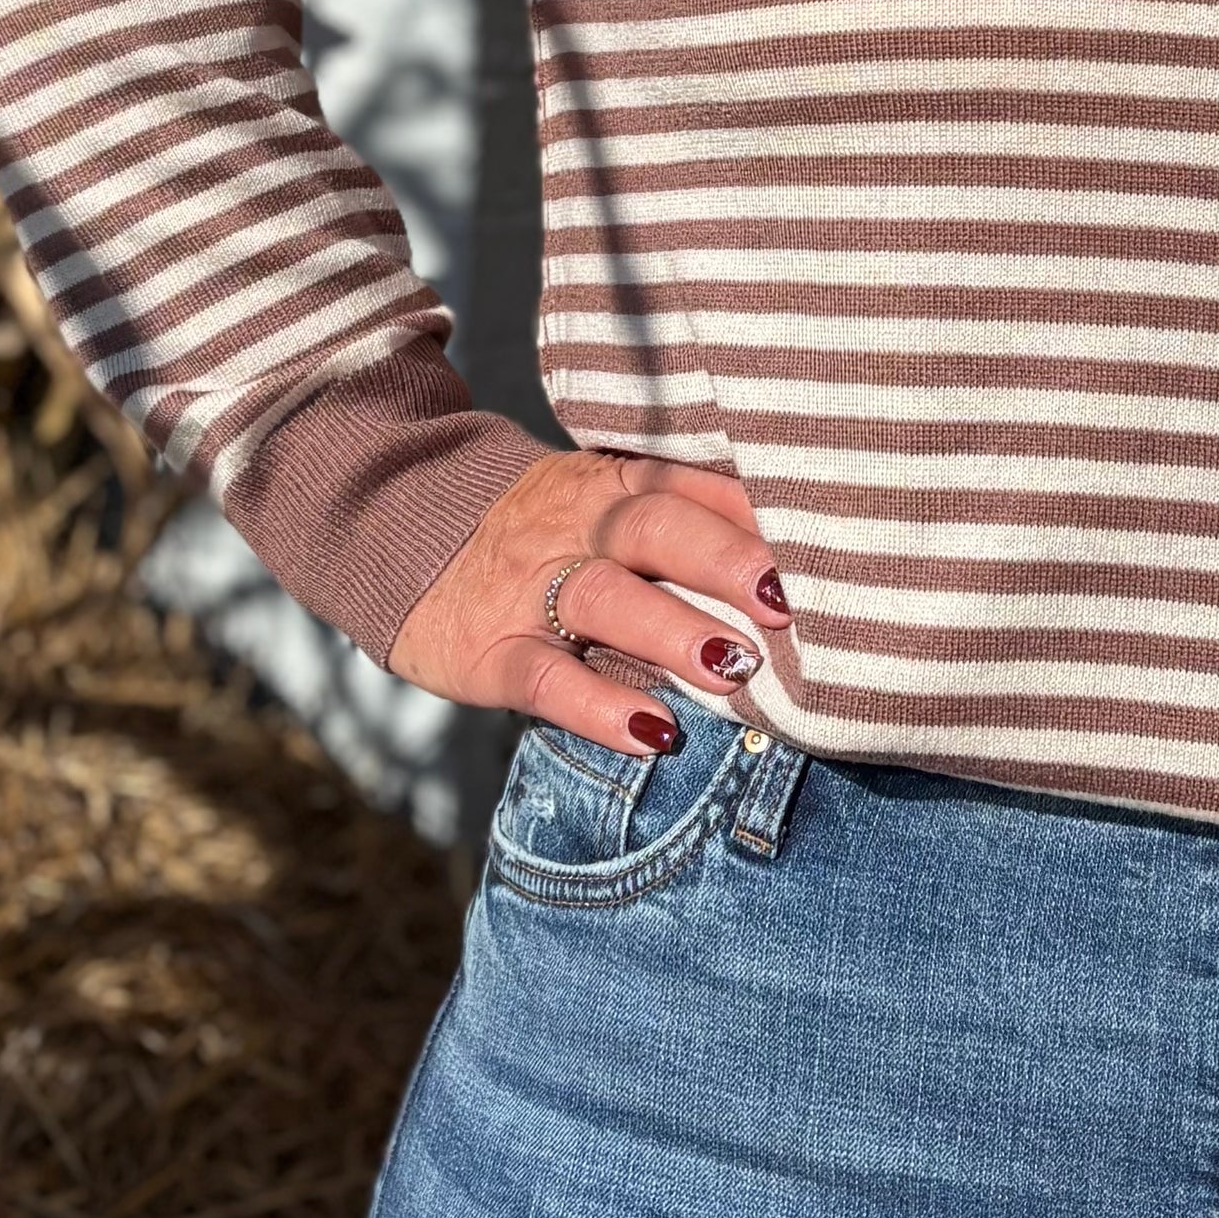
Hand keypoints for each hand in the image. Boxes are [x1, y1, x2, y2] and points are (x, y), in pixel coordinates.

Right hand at [390, 448, 792, 764]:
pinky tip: (653, 732)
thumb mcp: (596, 504)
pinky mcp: (491, 652)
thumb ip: (678, 524)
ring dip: (673, 632)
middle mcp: (574, 527)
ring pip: (604, 600)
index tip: (823, 537)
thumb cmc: (538, 532)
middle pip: (653, 529)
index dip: (751, 510)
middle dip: (724, 562)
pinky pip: (546, 679)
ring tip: (735, 668)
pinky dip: (600, 707)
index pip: (687, 484)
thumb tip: (795, 568)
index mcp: (609, 485)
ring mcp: (529, 589)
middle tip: (788, 603)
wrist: (395, 531)